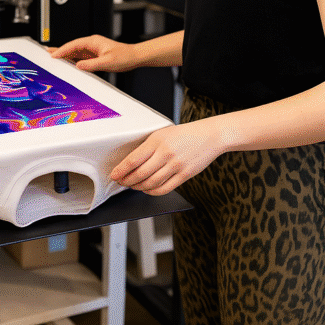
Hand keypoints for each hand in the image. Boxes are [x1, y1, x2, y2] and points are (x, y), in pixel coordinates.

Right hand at [48, 35, 138, 72]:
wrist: (134, 57)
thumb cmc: (125, 56)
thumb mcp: (108, 61)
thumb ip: (92, 64)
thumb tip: (78, 66)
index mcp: (93, 41)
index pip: (73, 45)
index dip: (62, 50)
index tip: (53, 55)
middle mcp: (91, 44)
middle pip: (71, 47)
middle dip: (59, 50)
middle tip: (46, 53)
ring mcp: (92, 50)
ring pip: (74, 52)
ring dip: (64, 55)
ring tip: (52, 58)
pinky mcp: (94, 56)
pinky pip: (80, 58)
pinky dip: (72, 60)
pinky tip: (66, 64)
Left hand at [110, 121, 226, 195]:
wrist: (210, 136)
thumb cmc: (184, 134)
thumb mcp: (162, 133)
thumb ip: (148, 147)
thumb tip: (130, 162)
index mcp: (157, 140)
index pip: (133, 159)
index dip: (121, 170)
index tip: (114, 175)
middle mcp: (166, 153)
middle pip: (140, 174)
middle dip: (127, 181)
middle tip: (121, 182)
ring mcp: (176, 165)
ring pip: (150, 183)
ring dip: (138, 187)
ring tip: (132, 186)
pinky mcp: (184, 175)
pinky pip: (164, 188)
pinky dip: (152, 191)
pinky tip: (147, 189)